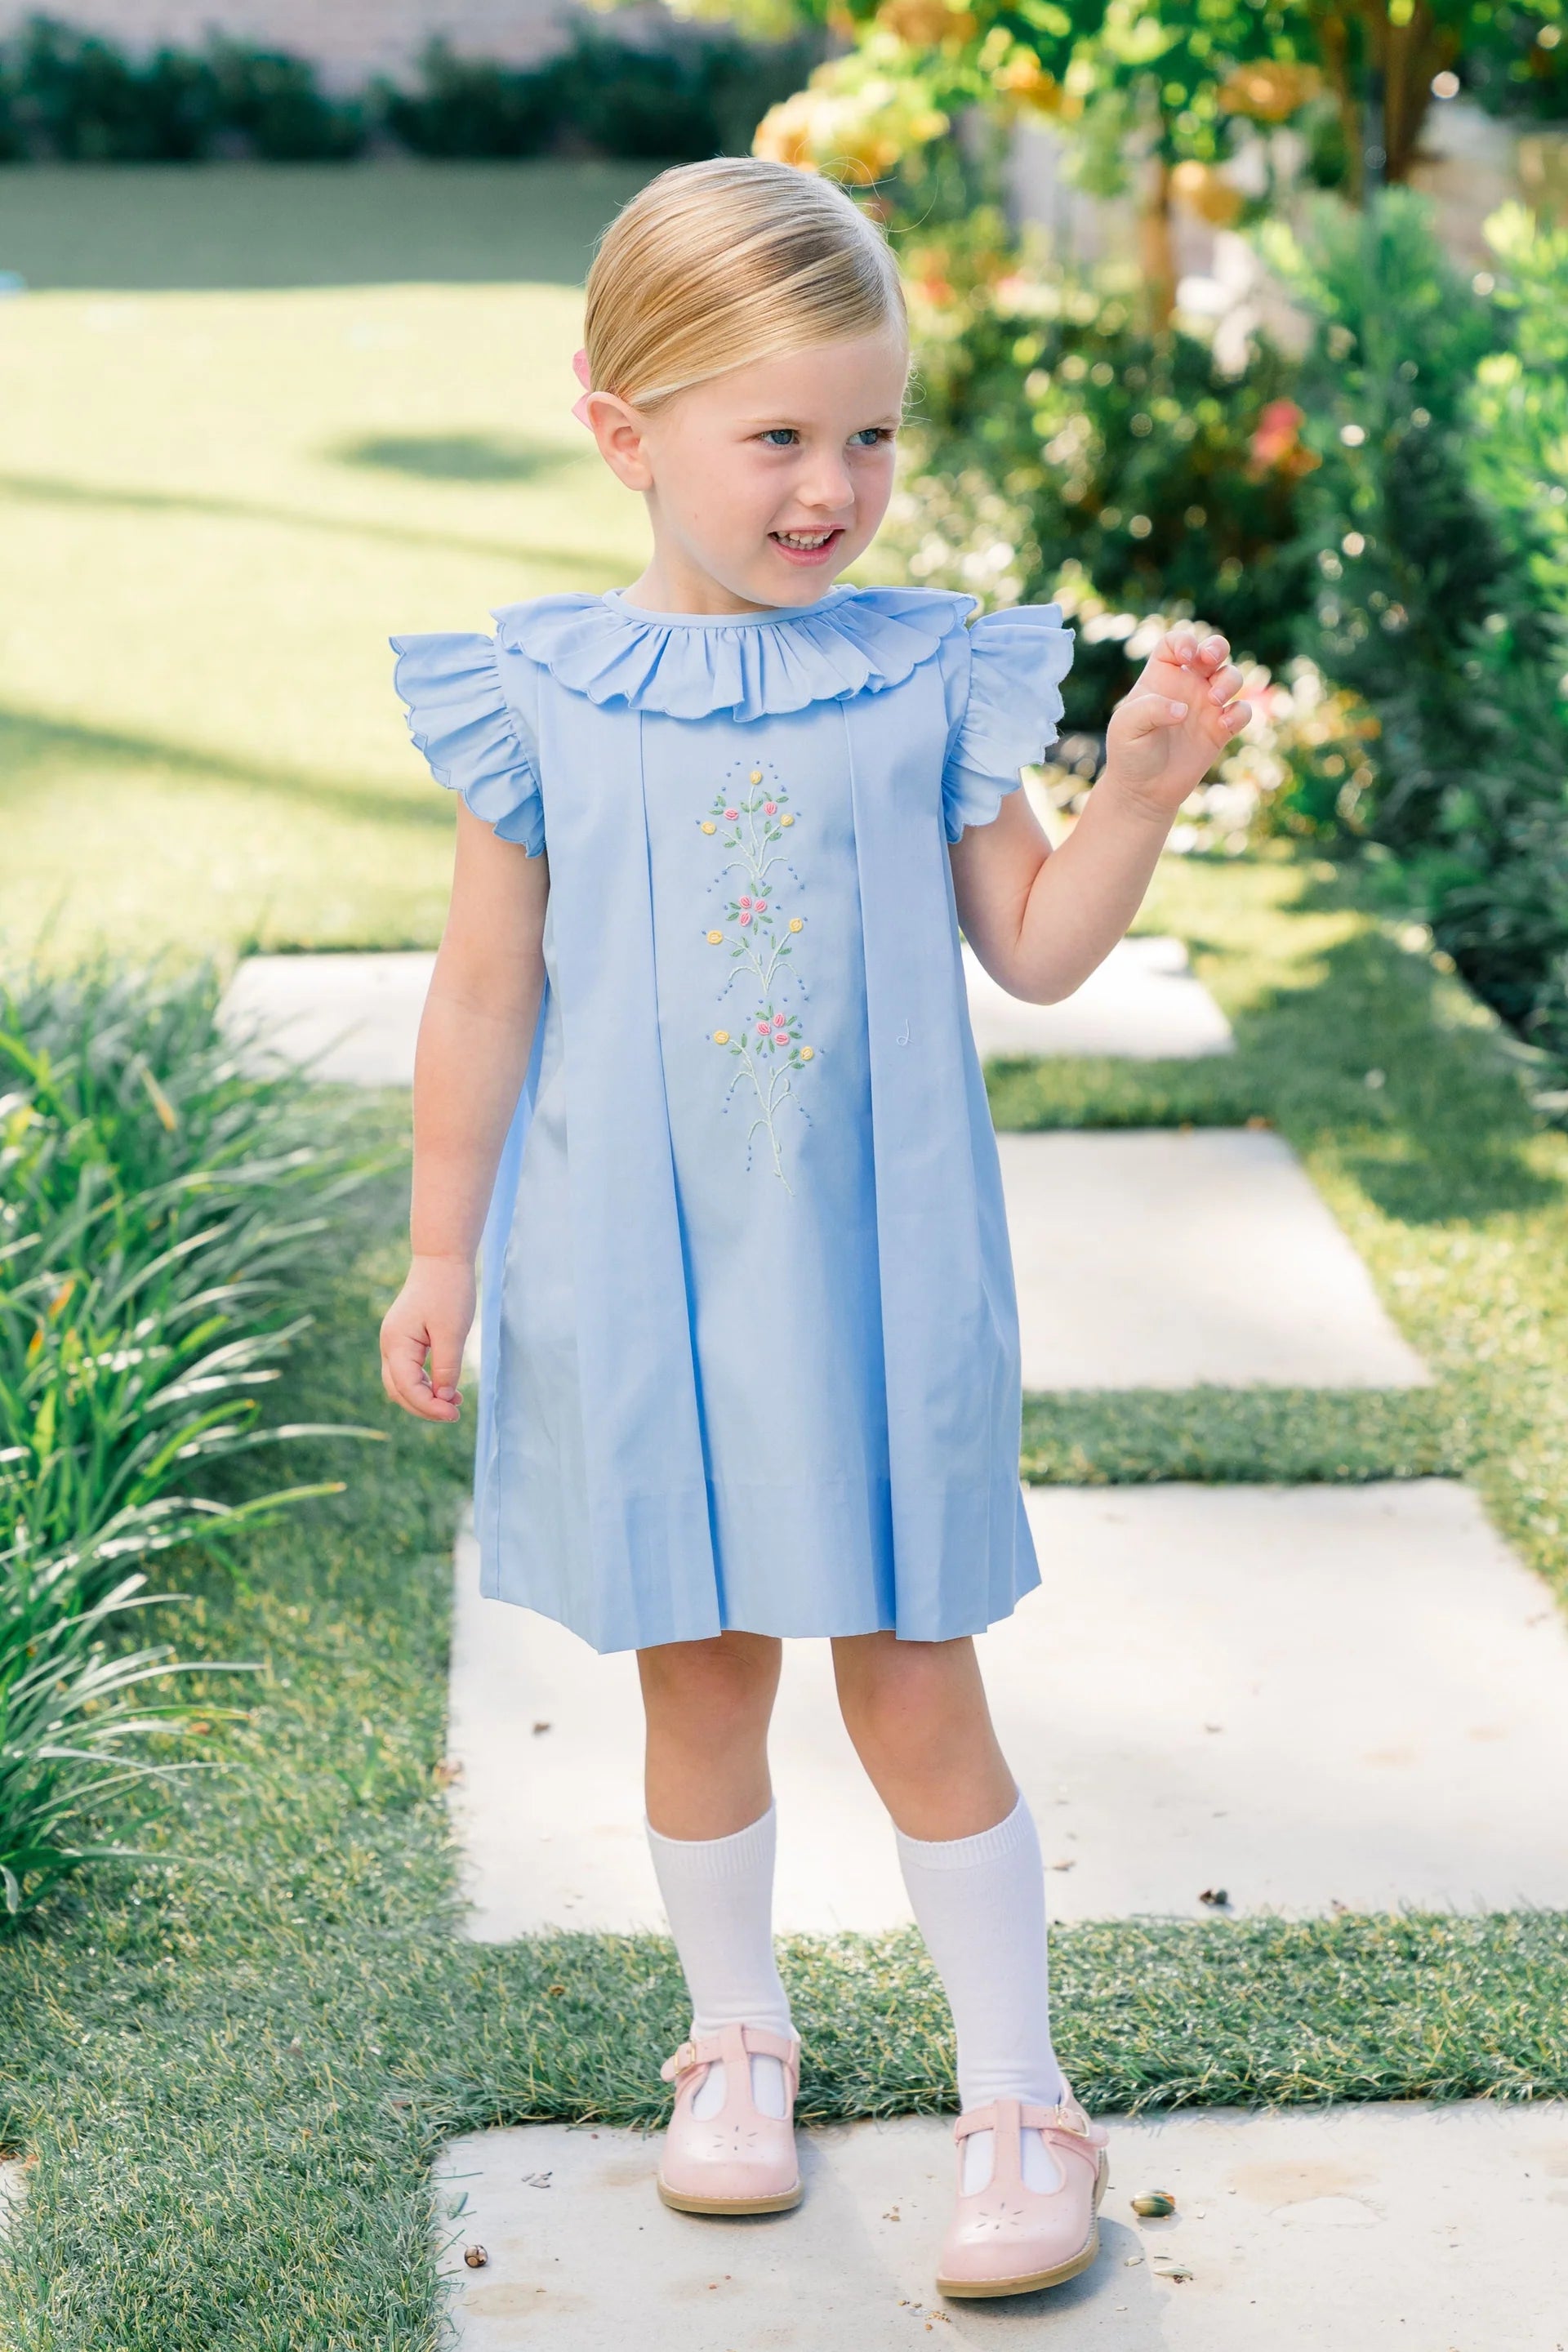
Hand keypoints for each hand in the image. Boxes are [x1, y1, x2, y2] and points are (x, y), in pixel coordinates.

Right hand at [380, 1253, 475, 1422]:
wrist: (441, 1259)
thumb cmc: (448, 1291)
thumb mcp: (452, 1332)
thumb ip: (447, 1367)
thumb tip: (443, 1398)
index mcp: (396, 1343)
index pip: (407, 1388)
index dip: (429, 1406)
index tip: (454, 1414)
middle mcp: (389, 1345)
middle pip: (399, 1391)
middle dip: (424, 1407)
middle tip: (454, 1415)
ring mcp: (395, 1342)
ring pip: (402, 1383)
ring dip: (425, 1398)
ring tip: (454, 1405)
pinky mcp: (405, 1339)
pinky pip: (410, 1371)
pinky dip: (426, 1384)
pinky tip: (448, 1389)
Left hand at [1100, 623, 1252, 816]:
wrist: (1143, 791)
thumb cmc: (1129, 754)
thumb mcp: (1126, 727)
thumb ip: (1149, 709)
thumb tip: (1183, 710)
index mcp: (1161, 677)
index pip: (1176, 643)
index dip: (1184, 640)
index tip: (1184, 657)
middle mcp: (1187, 687)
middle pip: (1213, 649)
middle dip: (1217, 647)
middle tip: (1209, 661)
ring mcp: (1206, 707)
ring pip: (1232, 676)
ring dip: (1230, 680)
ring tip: (1214, 700)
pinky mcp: (1221, 730)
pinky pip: (1242, 711)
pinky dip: (1240, 712)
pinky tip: (1224, 724)